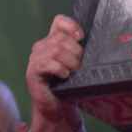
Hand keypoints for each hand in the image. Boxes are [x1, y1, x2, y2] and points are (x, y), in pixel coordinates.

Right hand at [25, 15, 83, 131]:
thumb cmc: (70, 86)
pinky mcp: (32, 72)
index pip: (59, 21)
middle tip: (80, 66)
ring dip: (69, 61)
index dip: (71, 26)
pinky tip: (65, 76)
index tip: (81, 37)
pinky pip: (46, 63)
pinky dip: (59, 68)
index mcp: (53, 41)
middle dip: (75, 51)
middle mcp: (42, 47)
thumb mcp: (79, 66)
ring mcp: (35, 59)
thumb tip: (98, 42)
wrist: (59, 109)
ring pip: (55, 49)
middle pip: (61, 38)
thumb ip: (81, 52)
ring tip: (73, 72)